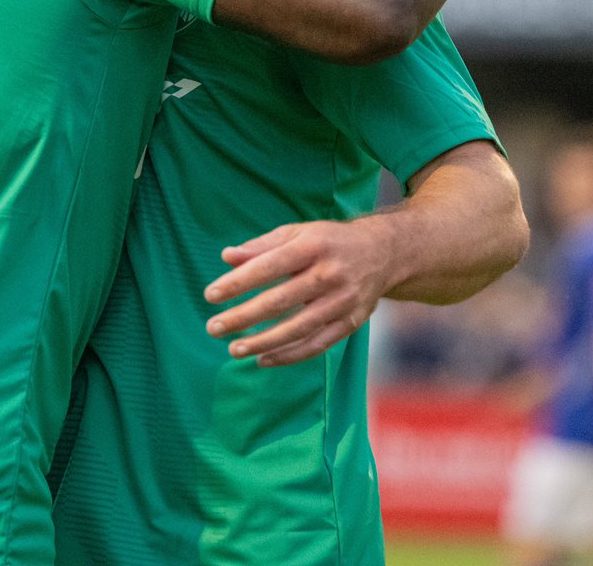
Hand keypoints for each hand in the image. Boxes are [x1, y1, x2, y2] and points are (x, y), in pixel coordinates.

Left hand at [203, 217, 395, 366]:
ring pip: (298, 328)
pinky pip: (317, 345)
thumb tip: (226, 257)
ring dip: (263, 342)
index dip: (238, 282)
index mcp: (312, 246)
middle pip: (279, 301)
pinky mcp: (351, 323)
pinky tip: (263, 359)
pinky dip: (289, 356)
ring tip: (233, 349)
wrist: (381, 253)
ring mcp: (343, 301)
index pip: (268, 266)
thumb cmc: (327, 241)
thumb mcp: (296, 233)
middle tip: (213, 327)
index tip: (210, 295)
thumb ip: (261, 246)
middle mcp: (329, 274)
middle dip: (243, 317)